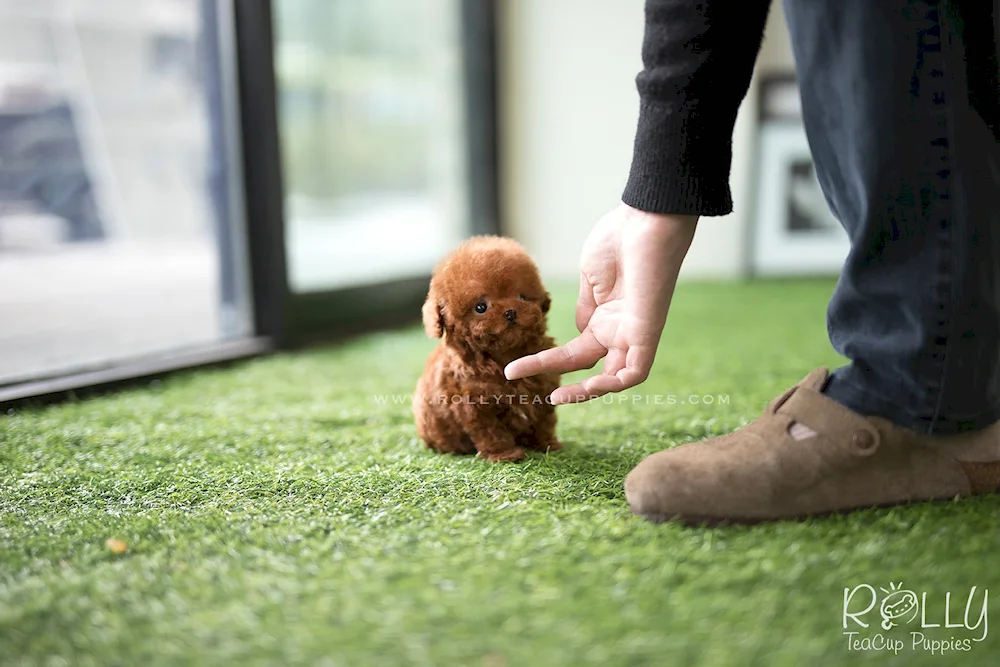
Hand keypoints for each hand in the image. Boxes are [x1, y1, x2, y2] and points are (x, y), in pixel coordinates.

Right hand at [504, 203, 696, 403]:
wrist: (646, 220)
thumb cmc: (619, 240)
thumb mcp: (591, 278)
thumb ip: (585, 309)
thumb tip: (579, 331)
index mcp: (604, 316)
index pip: (573, 350)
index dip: (543, 362)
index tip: (513, 371)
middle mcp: (619, 329)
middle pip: (589, 367)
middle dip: (561, 381)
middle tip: (529, 387)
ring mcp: (632, 332)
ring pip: (613, 378)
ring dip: (586, 393)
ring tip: (558, 399)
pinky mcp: (647, 333)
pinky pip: (635, 372)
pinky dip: (614, 385)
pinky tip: (590, 387)